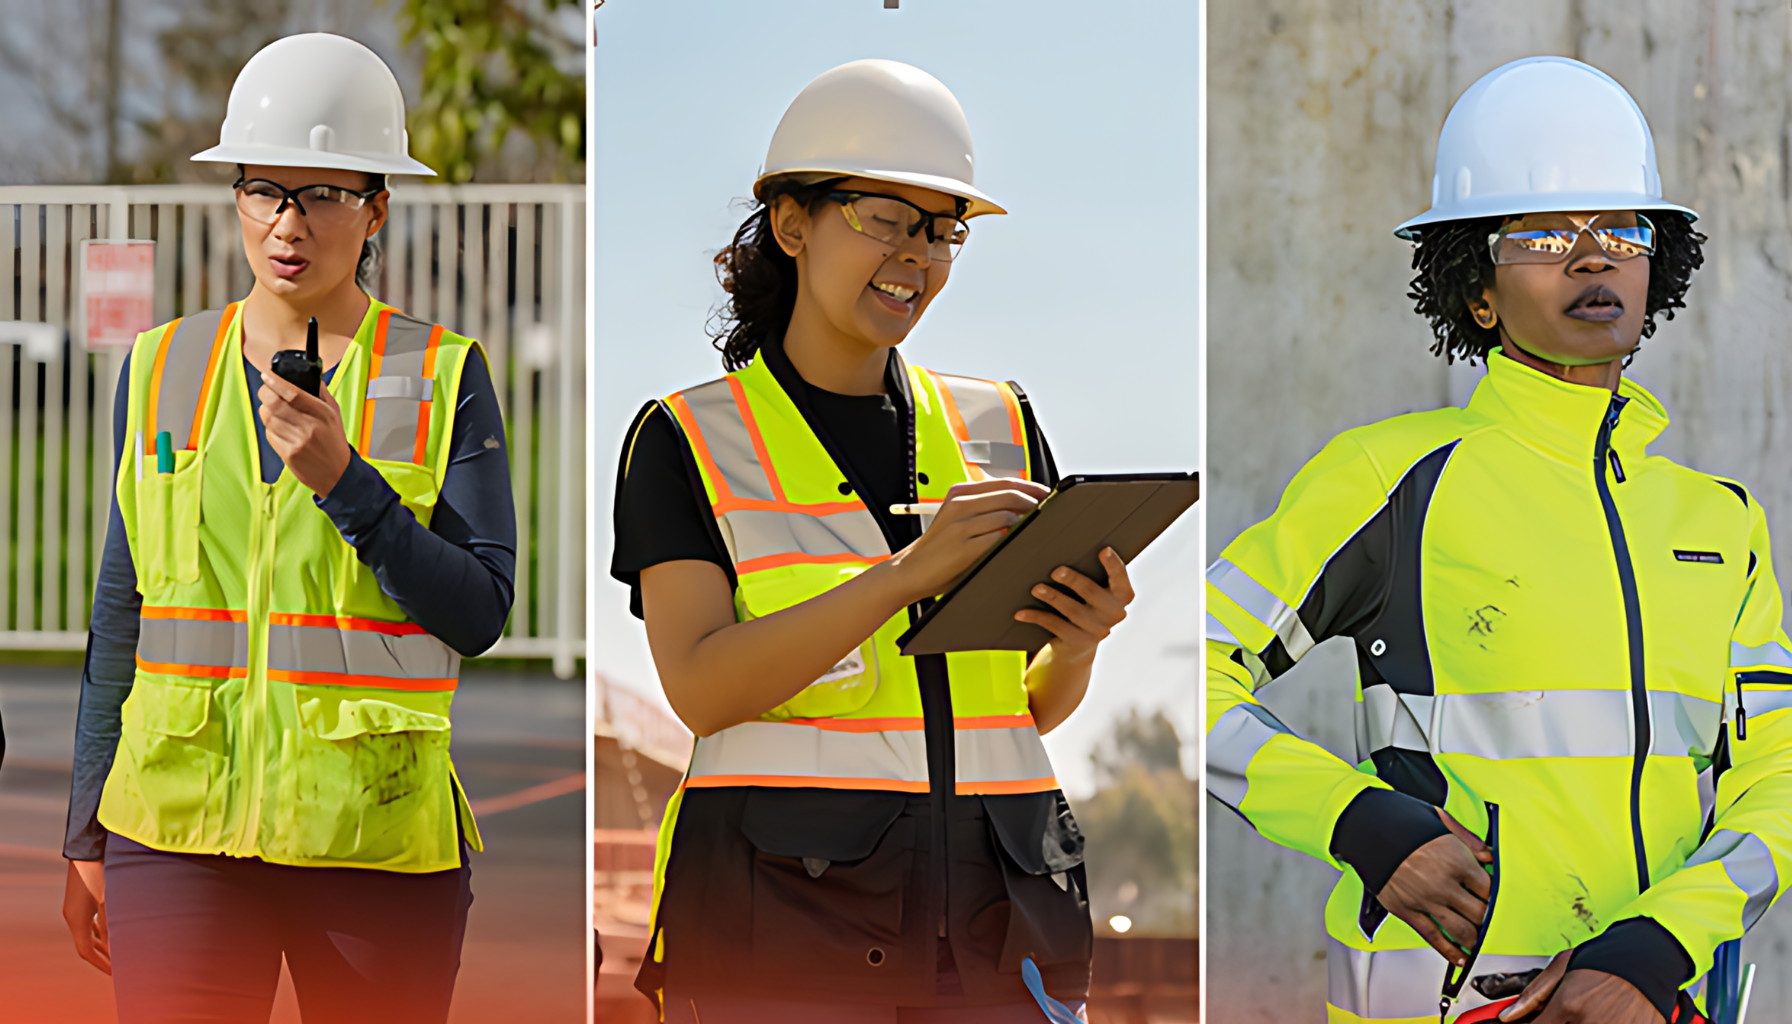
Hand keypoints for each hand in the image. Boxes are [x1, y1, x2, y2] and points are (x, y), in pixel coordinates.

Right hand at [61, 860, 110, 974]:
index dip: (101, 963)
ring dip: (101, 945)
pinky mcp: (81, 901)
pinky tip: (111, 933)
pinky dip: (99, 932)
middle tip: (118, 967)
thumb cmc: (99, 874)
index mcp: (76, 919)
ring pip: (87, 934)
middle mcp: (73, 917)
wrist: (87, 852)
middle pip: (86, 945)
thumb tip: (116, 945)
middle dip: (102, 957)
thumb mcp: (107, 900)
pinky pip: (89, 923)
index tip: (115, 973)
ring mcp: (76, 909)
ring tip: (117, 954)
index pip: (86, 951)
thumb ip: (111, 923)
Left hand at [258, 370, 350, 497]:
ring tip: (271, 407)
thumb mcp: (334, 415)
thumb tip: (311, 376)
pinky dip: (270, 426)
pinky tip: (278, 425)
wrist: (336, 474)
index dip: (276, 382)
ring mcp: (296, 441)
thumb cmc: (334, 442)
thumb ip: (322, 394)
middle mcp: (309, 427)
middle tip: (266, 389)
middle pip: (275, 404)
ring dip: (265, 409)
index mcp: (322, 414)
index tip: (267, 375)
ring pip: (269, 418)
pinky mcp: (287, 454)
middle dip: (265, 393)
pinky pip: (270, 434)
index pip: (293, 393)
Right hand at [885, 478, 1050, 603]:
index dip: (1030, 487)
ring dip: (1025, 523)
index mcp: (959, 493)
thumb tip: (1021, 504)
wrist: (911, 570)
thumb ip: (983, 508)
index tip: (1046, 494)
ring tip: (1034, 531)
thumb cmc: (939, 549)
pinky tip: (1016, 545)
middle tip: (1048, 511)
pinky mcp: (964, 546)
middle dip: (1034, 503)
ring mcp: (961, 525)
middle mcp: (959, 504)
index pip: (1004, 482)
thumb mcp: (957, 519)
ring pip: (1008, 515)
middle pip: (1010, 495)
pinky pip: (999, 538)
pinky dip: (1011, 540)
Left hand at [1015, 547, 1134, 663]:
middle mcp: (1114, 614)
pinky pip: (1056, 626)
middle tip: (1056, 571)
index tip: (1104, 550)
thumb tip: (1062, 546)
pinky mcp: (1079, 642)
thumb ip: (1090, 571)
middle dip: (1074, 581)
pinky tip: (1021, 613)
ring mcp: (1098, 631)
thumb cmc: (1084, 603)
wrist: (1078, 645)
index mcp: (1122, 596)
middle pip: (1093, 594)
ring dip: (1053, 598)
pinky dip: (1037, 617)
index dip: (1114, 565)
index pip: (1120, 579)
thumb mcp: (1092, 590)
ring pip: (1074, 611)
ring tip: (1036, 589)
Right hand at [1376, 808, 1492, 965]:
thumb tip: (1489, 857)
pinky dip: (1448, 951)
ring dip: (1473, 938)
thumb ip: (1470, 841)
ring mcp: (1426, 900)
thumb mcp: (1443, 823)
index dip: (1495, 897)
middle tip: (1488, 921)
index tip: (1493, 899)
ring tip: (1477, 940)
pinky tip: (1459, 957)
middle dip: (1487, 919)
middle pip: (1480, 914)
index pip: (1489, 890)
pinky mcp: (1407, 911)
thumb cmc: (1404, 825)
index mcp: (1457, 861)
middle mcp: (1444, 884)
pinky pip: (1432, 936)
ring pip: (1461, 930)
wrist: (1369, 830)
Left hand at [1500, 952, 1662, 1022]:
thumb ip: (1533, 995)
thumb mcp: (1562, 967)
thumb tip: (1507, 1017)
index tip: (1537, 1021)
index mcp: (1570, 1005)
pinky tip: (1607, 1016)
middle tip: (1570, 1014)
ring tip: (1591, 1012)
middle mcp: (1592, 1022)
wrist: (1647, 959)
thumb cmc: (1603, 961)